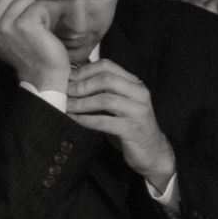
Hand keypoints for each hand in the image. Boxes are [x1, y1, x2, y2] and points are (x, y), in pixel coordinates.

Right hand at [0, 0, 68, 91]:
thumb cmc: (26, 53)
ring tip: (36, 30)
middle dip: (23, 4)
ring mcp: (6, 25)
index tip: (16, 24)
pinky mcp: (24, 24)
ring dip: (35, 11)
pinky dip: (45, 16)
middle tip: (28, 25)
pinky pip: (38, 5)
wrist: (41, 75)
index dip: (11, 5)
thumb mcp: (0, 36)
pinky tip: (43, 32)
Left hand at [66, 60, 175, 188]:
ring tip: (66, 107)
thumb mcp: (119, 105)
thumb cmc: (130, 127)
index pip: (108, 66)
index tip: (68, 77)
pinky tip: (75, 120)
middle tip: (65, 92)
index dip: (84, 70)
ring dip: (81, 103)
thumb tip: (73, 80)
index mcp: (135, 84)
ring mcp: (138, 111)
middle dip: (81, 85)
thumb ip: (103, 91)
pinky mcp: (133, 129)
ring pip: (105, 100)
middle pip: (106, 80)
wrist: (152, 152)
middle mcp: (139, 94)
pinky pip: (105, 122)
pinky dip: (86, 120)